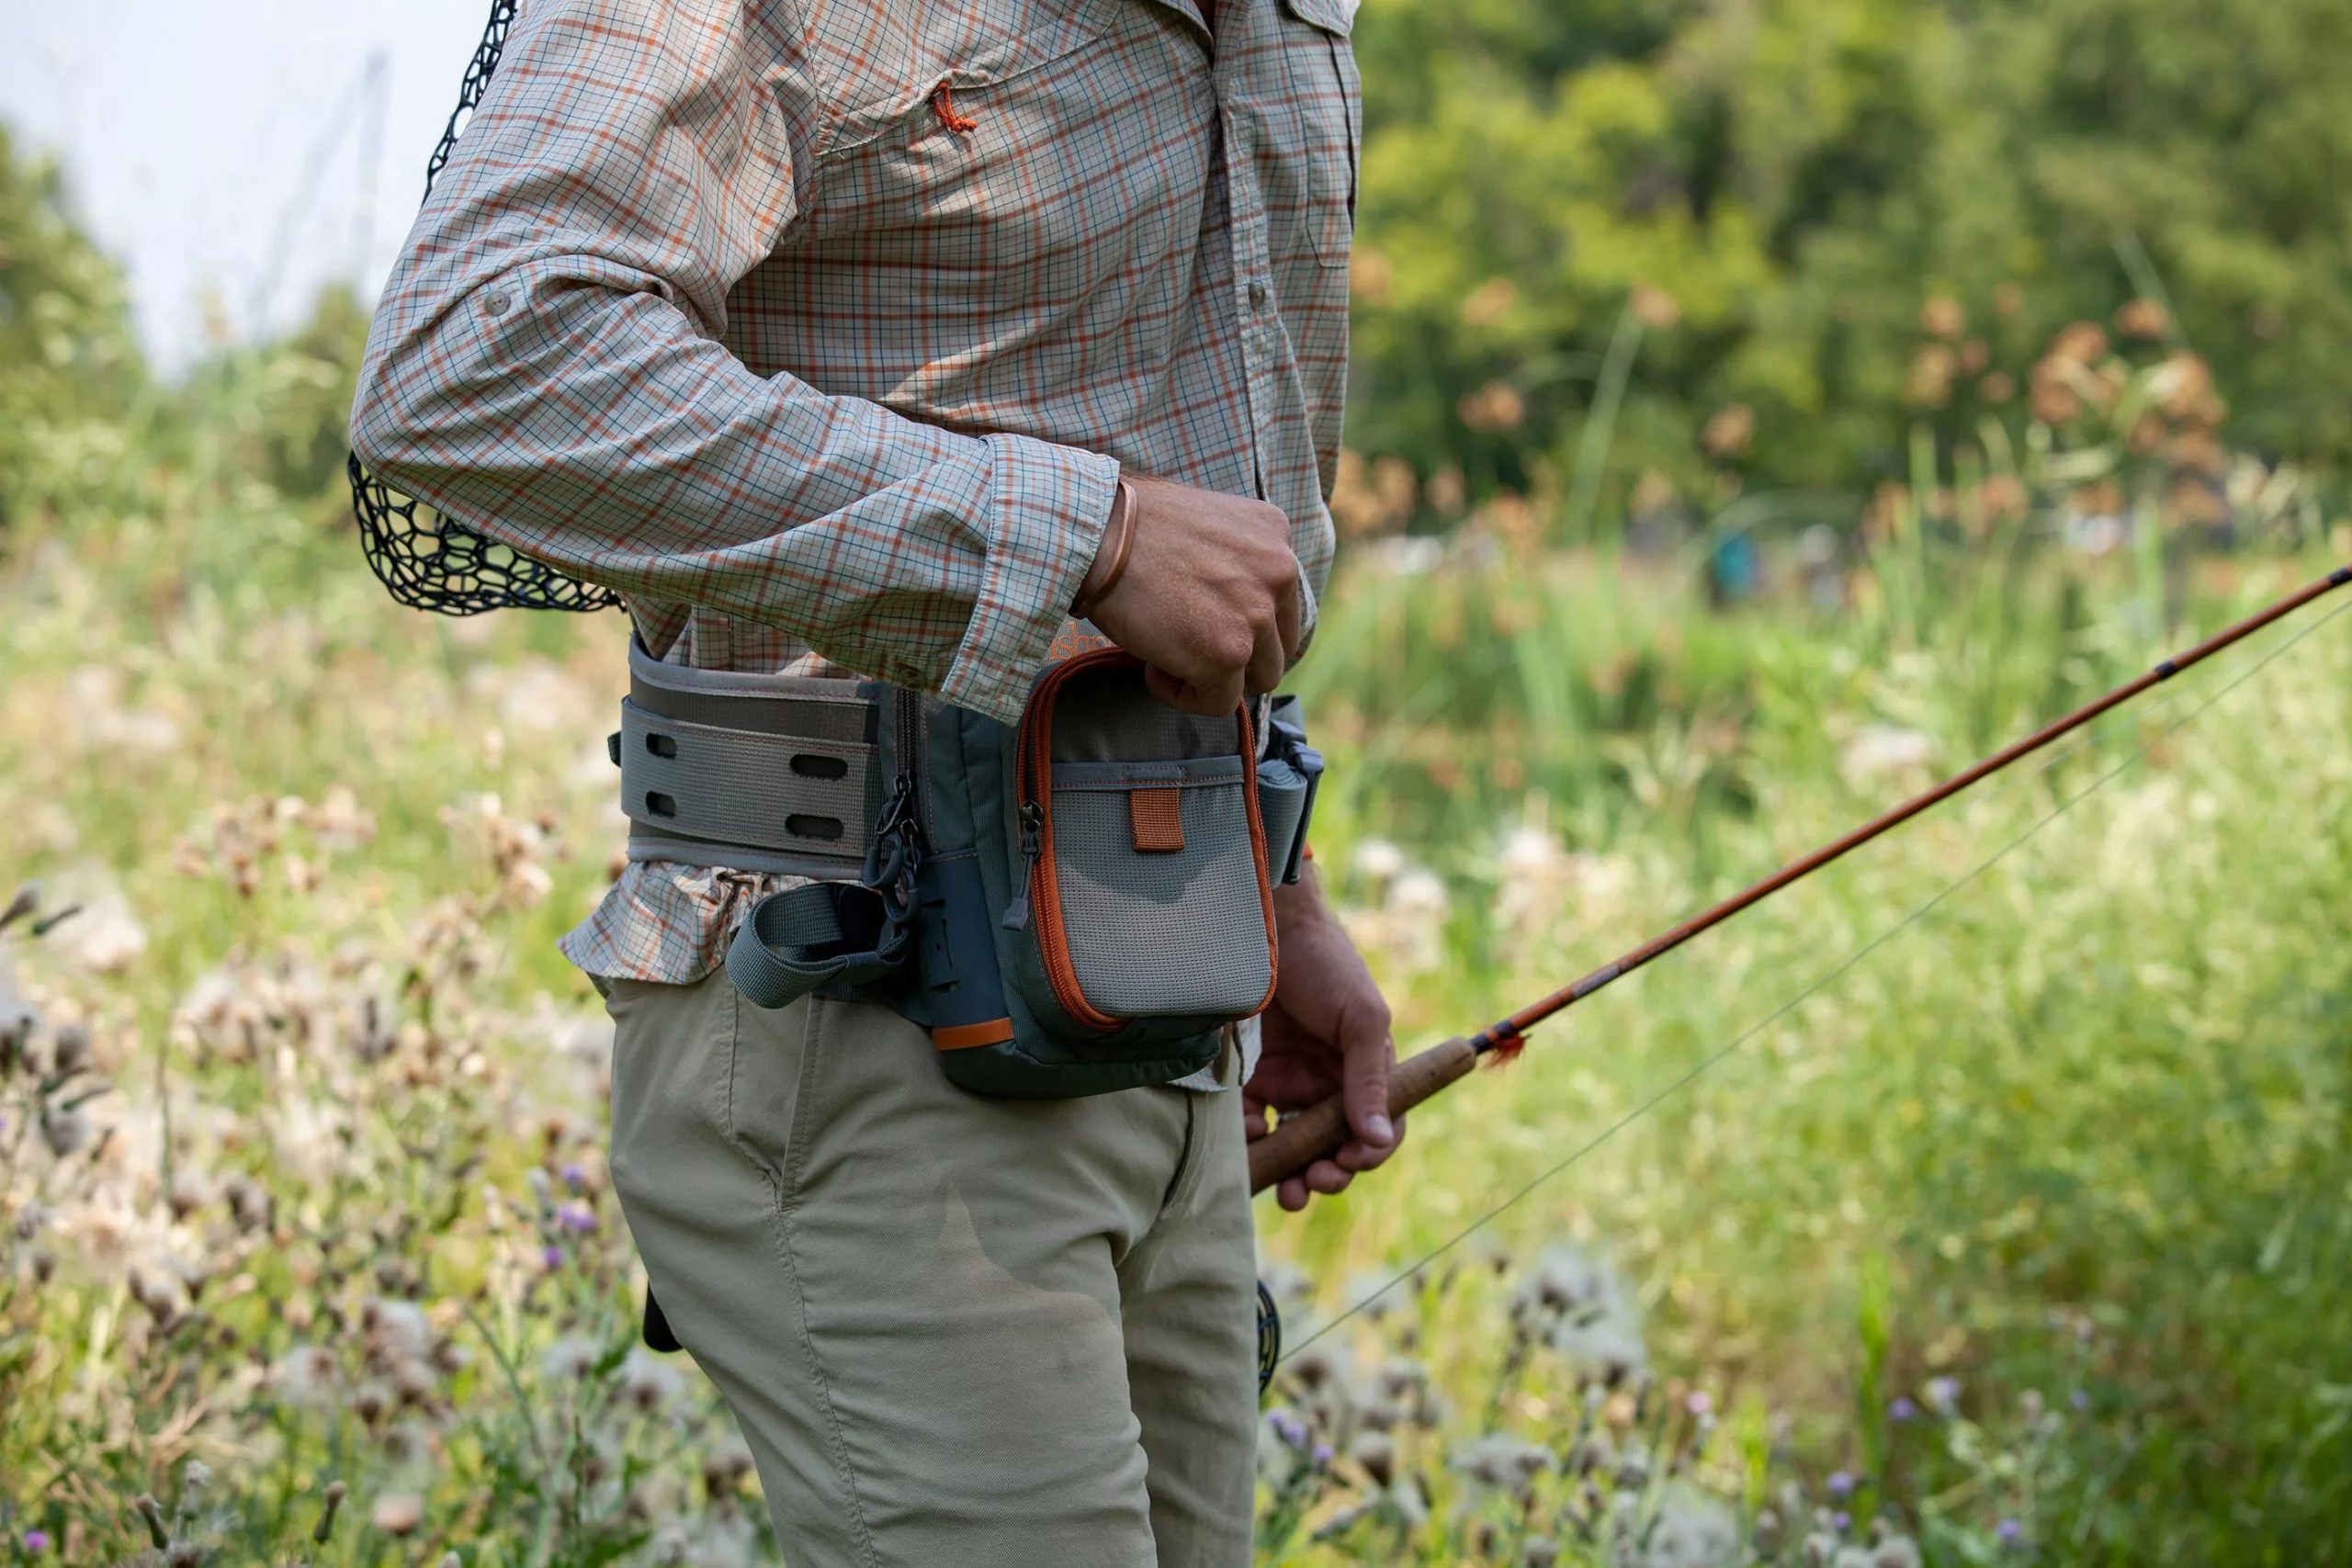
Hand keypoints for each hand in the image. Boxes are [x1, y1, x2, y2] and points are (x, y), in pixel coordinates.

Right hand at [1084, 477, 1303, 715]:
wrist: (1096, 534)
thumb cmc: (1130, 524)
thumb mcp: (1205, 520)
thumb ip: (1233, 558)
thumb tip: (1228, 603)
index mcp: (1276, 534)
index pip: (1282, 601)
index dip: (1245, 621)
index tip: (1206, 621)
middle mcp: (1280, 572)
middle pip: (1280, 642)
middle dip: (1240, 654)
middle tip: (1191, 645)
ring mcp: (1257, 616)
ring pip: (1260, 677)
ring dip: (1218, 677)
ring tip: (1170, 656)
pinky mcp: (1227, 655)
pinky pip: (1219, 702)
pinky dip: (1184, 695)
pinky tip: (1153, 668)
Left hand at [1243, 866, 1402, 1211]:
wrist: (1266, 928)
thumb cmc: (1325, 966)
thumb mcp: (1359, 1019)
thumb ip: (1368, 1080)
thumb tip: (1379, 1138)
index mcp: (1366, 1071)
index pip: (1378, 1128)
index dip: (1368, 1154)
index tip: (1346, 1162)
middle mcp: (1330, 1083)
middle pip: (1334, 1146)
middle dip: (1326, 1173)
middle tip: (1309, 1183)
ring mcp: (1291, 1082)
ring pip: (1293, 1144)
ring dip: (1290, 1170)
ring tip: (1282, 1186)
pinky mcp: (1253, 1077)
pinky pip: (1253, 1122)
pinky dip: (1251, 1140)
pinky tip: (1247, 1138)